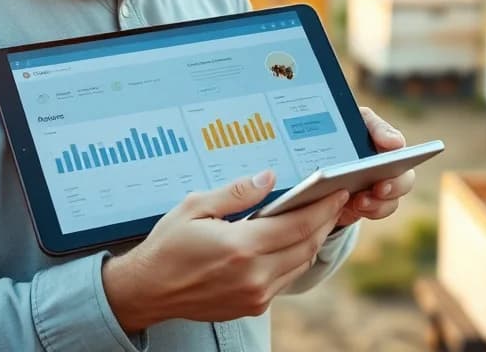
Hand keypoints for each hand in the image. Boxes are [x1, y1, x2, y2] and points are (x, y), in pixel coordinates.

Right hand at [102, 169, 348, 331]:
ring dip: (313, 239)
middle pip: (306, 245)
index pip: (298, 225)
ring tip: (319, 215)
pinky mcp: (252, 307)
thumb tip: (268, 178)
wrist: (147, 290)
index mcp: (240, 248)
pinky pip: (286, 278)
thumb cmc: (168, 246)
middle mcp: (253, 276)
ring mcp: (254, 296)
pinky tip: (293, 239)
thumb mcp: (195, 207)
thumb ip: (235, 193)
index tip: (338, 190)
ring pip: (300, 264)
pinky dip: (295, 257)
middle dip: (325, 220)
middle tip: (335, 199)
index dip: (323, 207)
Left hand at [334, 107, 415, 227]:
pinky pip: (372, 213)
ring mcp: (377, 190)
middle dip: (394, 186)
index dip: (404, 158)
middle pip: (404, 181)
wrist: (316, 153)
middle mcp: (389, 170)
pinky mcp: (363, 205)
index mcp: (388, 147)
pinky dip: (365, 211)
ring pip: (390, 203)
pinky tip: (351, 206)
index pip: (404, 154)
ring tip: (359, 201)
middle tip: (379, 187)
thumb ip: (376, 127)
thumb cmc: (343, 130)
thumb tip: (397, 143)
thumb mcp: (355, 121)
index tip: (392, 160)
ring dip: (378, 204)